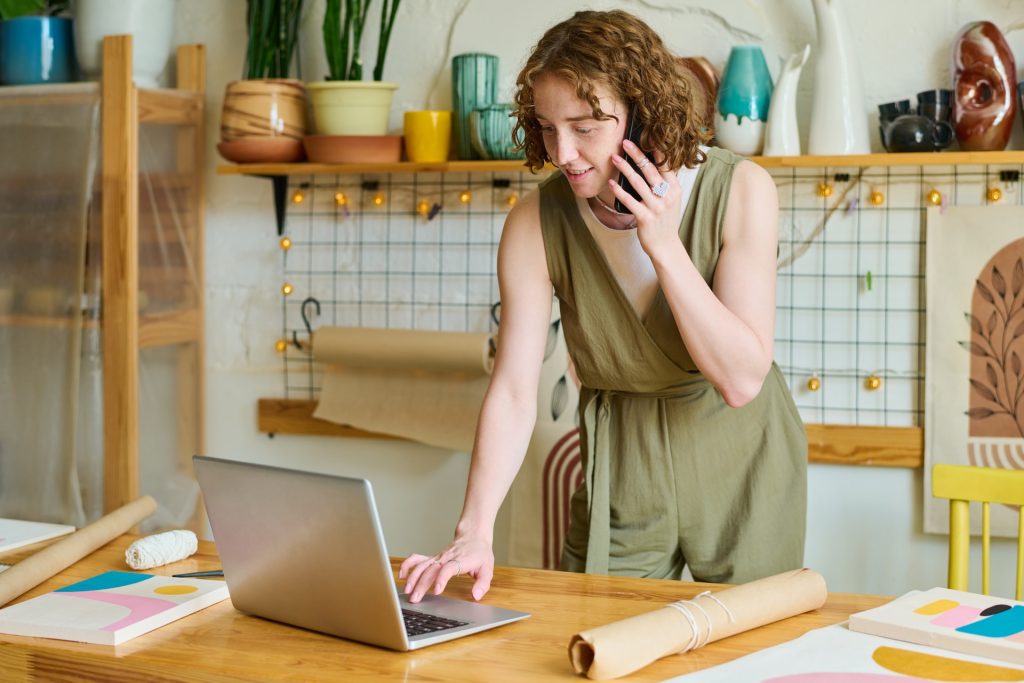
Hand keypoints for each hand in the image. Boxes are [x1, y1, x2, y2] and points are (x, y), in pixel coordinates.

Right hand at [398, 534, 493, 603]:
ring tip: (407, 591)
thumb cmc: (480, 553)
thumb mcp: (487, 569)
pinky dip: (408, 565)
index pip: (448, 569)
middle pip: (431, 570)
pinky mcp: (433, 558)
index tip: (437, 591)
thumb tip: (476, 596)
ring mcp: (438, 557)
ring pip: (422, 566)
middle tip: (415, 598)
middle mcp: (446, 558)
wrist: (473, 536)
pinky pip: (418, 559)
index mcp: (460, 561)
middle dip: (421, 584)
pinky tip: (401, 574)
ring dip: (412, 578)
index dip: (441, 579)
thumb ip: (482, 584)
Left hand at [609, 139, 682, 256]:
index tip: (646, 138)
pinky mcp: (645, 218)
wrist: (665, 246)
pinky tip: (611, 183)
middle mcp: (667, 196)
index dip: (656, 151)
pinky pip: (629, 200)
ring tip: (614, 158)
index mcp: (675, 189)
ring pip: (637, 183)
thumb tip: (651, 164)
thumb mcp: (671, 200)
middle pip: (650, 170)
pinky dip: (619, 190)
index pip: (665, 165)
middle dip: (636, 155)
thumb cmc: (664, 221)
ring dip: (624, 168)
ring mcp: (656, 207)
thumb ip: (664, 184)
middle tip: (625, 143)